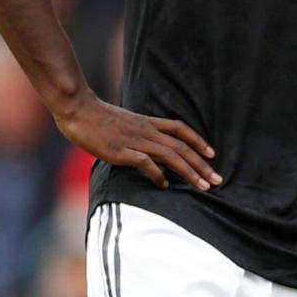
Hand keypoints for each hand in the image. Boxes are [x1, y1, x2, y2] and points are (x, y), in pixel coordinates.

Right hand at [55, 92, 221, 190]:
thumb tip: (145, 149)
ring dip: (190, 172)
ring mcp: (135, 140)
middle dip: (202, 164)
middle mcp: (146, 130)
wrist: (79, 110)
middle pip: (182, 147)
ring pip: (171, 155)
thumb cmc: (97, 118)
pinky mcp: (122, 150)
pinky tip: (166, 185)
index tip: (212, 154)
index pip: (181, 129)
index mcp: (148, 122)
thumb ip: (137, 133)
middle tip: (218, 180)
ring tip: (203, 186)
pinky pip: (146, 162)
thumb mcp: (124, 123)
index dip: (199, 141)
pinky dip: (158, 174)